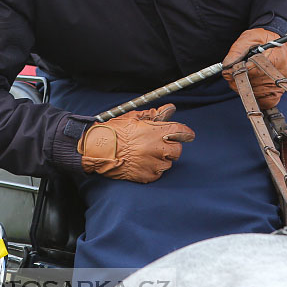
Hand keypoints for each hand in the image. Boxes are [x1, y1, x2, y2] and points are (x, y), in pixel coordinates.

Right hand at [77, 105, 194, 182]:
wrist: (98, 150)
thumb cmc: (114, 132)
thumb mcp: (133, 118)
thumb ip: (154, 114)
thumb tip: (170, 109)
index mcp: (155, 132)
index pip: (180, 132)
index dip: (186, 133)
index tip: (188, 134)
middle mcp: (156, 149)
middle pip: (177, 150)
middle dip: (172, 146)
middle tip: (161, 144)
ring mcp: (152, 165)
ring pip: (168, 163)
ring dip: (161, 158)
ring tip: (146, 153)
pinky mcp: (146, 177)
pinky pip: (157, 174)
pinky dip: (153, 169)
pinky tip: (141, 162)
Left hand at [221, 28, 286, 108]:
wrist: (282, 46)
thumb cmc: (263, 41)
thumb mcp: (249, 38)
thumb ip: (237, 50)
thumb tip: (226, 65)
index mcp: (271, 59)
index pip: (247, 72)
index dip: (234, 72)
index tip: (229, 69)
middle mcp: (277, 75)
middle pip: (248, 85)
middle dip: (236, 80)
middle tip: (236, 71)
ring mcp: (278, 86)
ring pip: (252, 95)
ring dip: (243, 87)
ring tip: (245, 75)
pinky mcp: (278, 93)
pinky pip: (263, 102)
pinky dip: (254, 96)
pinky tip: (251, 85)